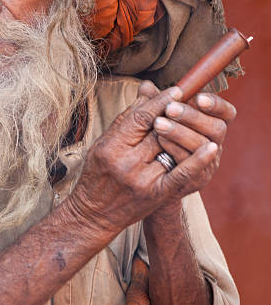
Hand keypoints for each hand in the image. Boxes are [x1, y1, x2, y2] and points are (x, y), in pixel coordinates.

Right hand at [68, 83, 224, 233]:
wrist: (95, 214)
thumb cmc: (97, 174)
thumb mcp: (103, 143)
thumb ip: (126, 119)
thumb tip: (147, 90)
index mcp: (110, 147)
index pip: (140, 118)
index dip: (160, 102)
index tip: (177, 90)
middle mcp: (126, 164)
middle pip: (158, 131)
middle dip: (174, 116)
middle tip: (187, 104)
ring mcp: (143, 180)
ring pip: (171, 148)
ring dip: (184, 134)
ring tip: (195, 121)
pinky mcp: (157, 194)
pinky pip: (181, 174)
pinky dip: (197, 160)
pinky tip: (211, 147)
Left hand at [138, 80, 235, 171]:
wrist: (150, 178)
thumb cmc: (157, 141)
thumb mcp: (155, 120)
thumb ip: (154, 103)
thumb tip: (145, 86)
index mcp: (210, 126)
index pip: (226, 113)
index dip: (216, 104)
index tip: (198, 97)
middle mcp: (214, 144)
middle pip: (217, 128)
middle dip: (193, 117)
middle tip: (170, 108)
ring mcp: (208, 164)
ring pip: (203, 146)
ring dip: (180, 132)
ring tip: (158, 124)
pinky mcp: (196, 181)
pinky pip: (191, 167)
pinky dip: (177, 151)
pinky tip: (162, 140)